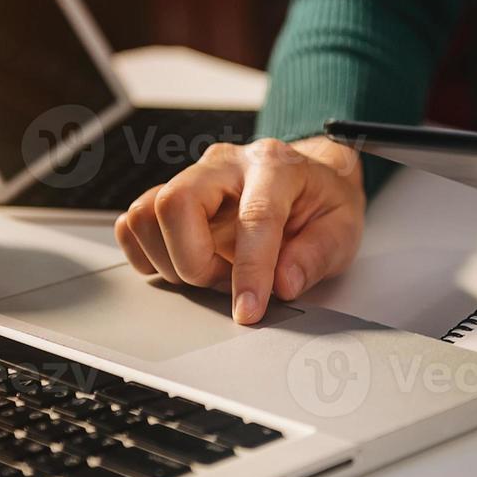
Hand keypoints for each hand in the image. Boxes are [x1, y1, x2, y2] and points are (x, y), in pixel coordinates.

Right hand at [115, 137, 364, 323]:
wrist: (310, 176)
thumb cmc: (322, 201)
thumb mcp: (343, 228)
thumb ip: (316, 255)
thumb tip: (282, 284)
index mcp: (275, 167)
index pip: (253, 217)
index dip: (249, 271)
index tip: (249, 310)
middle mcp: (226, 165)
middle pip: (176, 202)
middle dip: (193, 260)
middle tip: (223, 282)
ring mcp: (193, 177)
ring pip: (146, 212)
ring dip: (170, 259)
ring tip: (210, 272)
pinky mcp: (171, 193)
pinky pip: (134, 222)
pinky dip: (147, 252)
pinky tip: (183, 262)